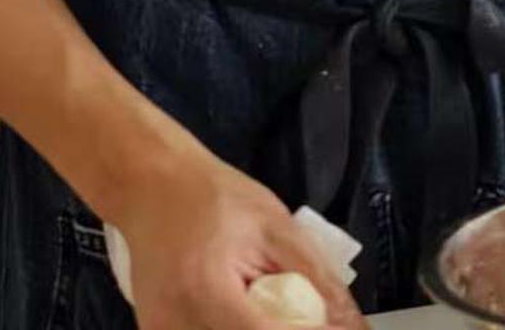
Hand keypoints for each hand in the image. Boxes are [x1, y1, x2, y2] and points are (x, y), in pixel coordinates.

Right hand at [111, 148, 362, 329]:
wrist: (151, 188)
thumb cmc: (214, 198)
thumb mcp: (278, 228)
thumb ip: (318, 280)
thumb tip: (353, 325)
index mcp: (205, 292)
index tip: (337, 328)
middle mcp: (173, 323)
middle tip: (311, 317)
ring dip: (260, 329)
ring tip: (277, 309)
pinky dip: (235, 328)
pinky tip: (249, 312)